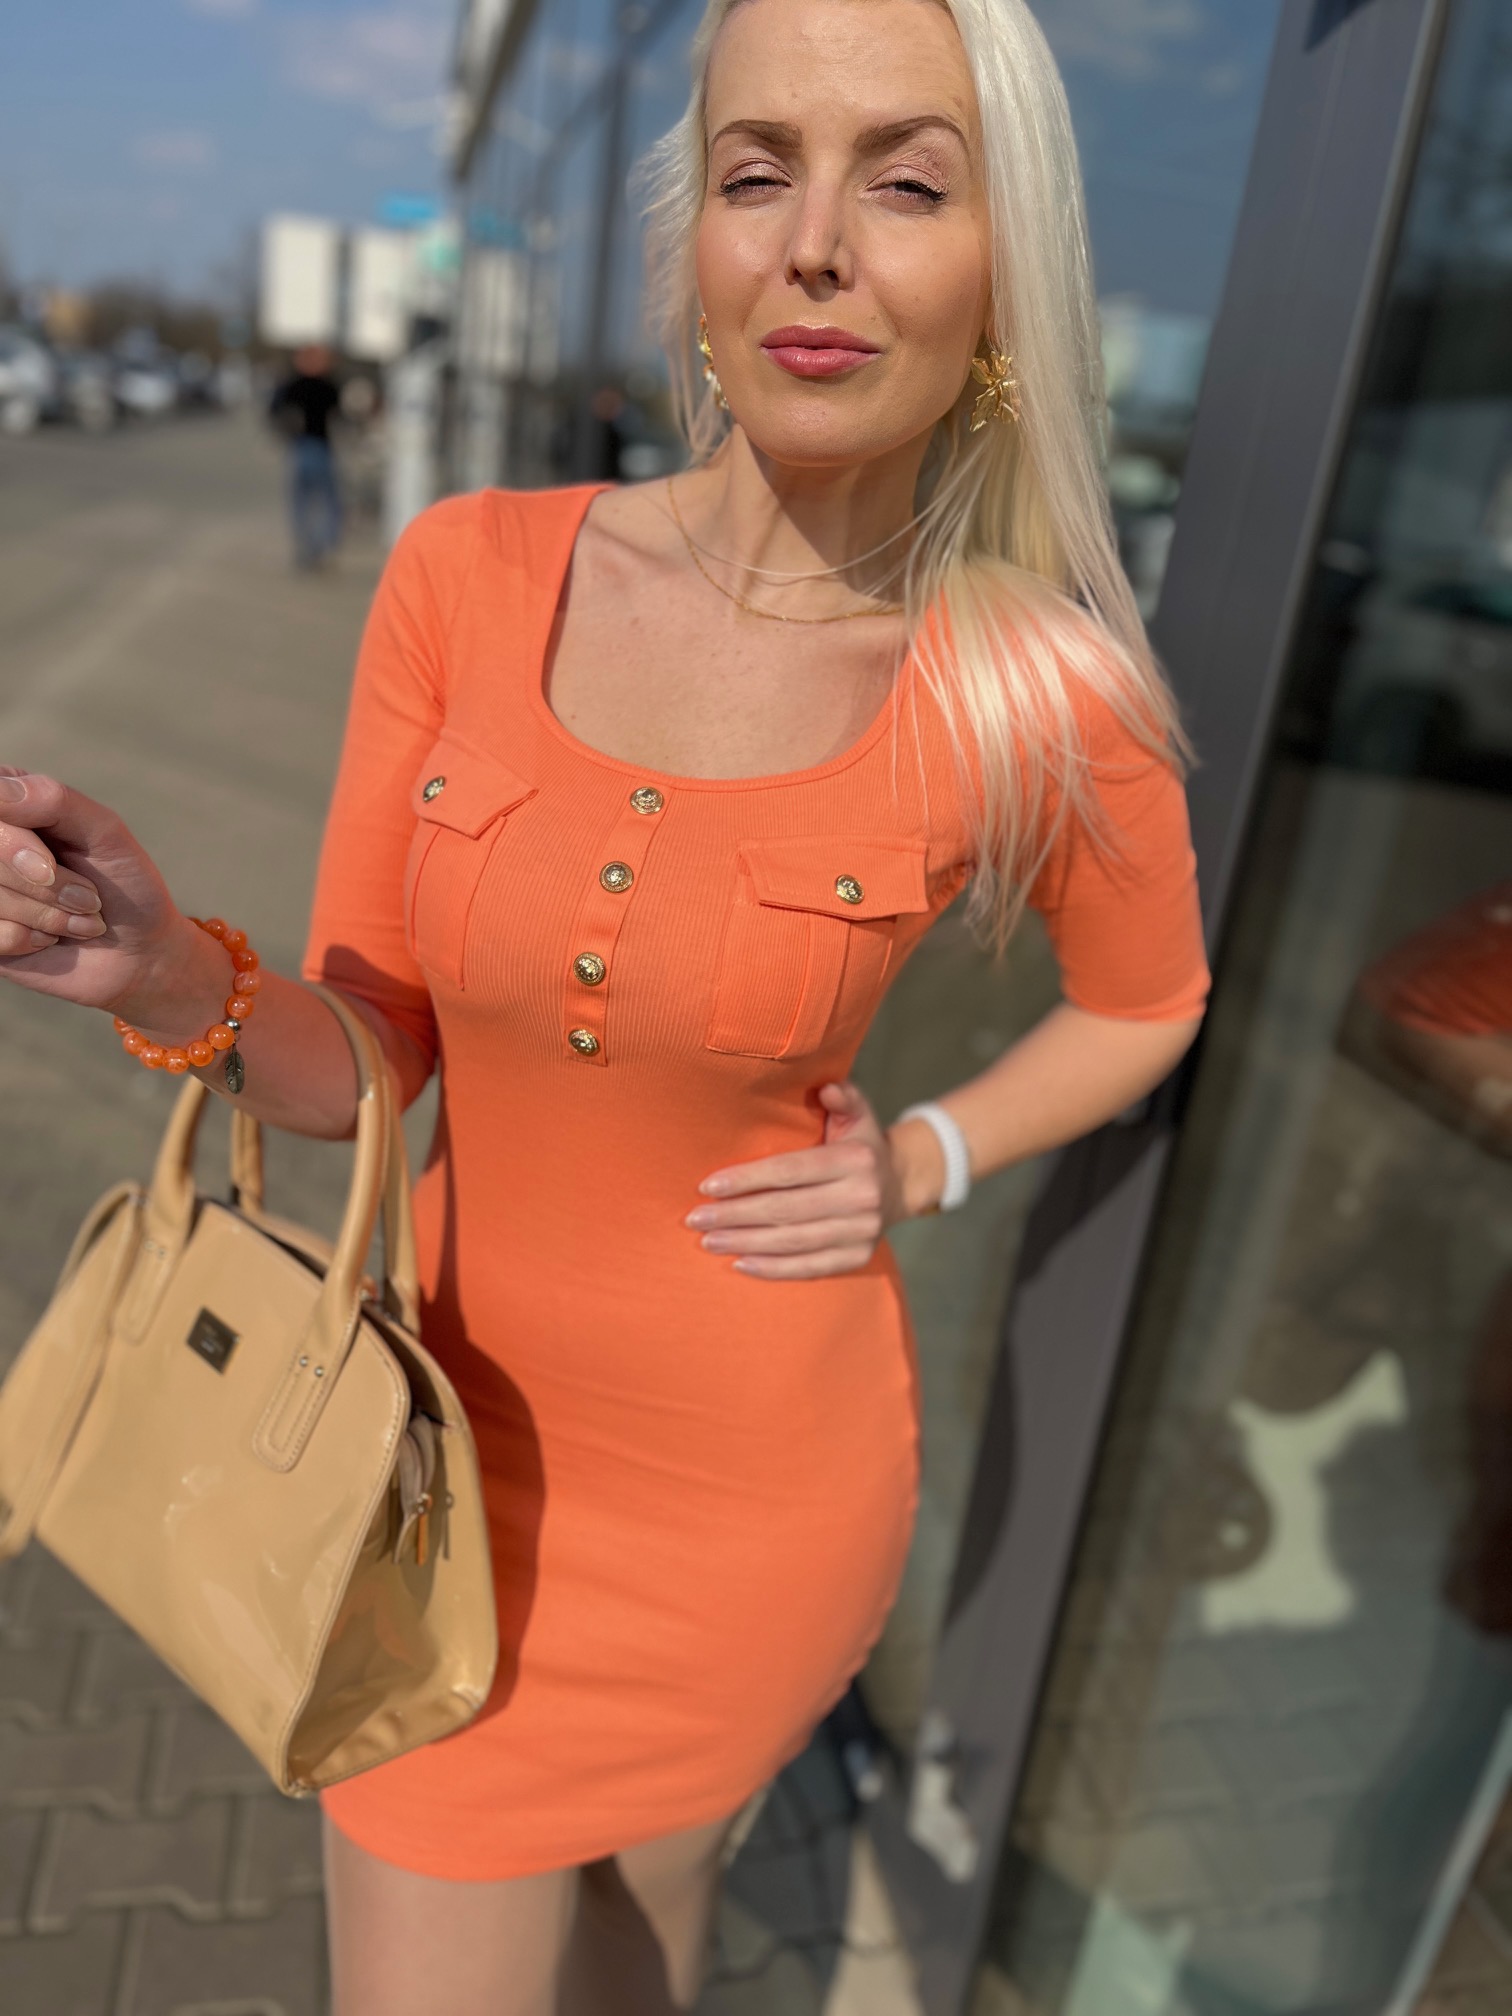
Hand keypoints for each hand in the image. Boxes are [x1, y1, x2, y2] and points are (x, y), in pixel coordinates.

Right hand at [0, 768, 203, 1020]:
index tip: (49, 867)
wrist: (139, 952)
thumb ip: (53, 800)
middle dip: (46, 886)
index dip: (13, 844)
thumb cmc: (124, 884)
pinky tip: (49, 938)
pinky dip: (29, 940)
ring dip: (48, 916)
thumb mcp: (104, 831)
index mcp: (10, 806)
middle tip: (88, 897)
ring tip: (77, 916)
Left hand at [686, 1081, 911, 1280]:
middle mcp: (862, 1197)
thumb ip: (842, 1096)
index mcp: (856, 1159)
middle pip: (786, 1209)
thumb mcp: (857, 1113)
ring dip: (746, 1243)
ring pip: (793, 1242)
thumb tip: (827, 1089)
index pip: (791, 1171)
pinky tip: (741, 1264)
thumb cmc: (859, 1144)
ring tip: (709, 1242)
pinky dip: (773, 1269)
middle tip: (696, 1219)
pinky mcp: (858, 1258)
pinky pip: (809, 1268)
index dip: (747, 1179)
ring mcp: (862, 1232)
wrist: (898, 1184)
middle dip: (735, 1215)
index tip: (708, 1186)